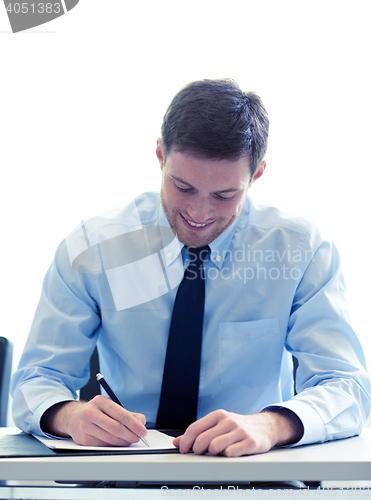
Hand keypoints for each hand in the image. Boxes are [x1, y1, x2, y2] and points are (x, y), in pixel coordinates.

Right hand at [40, 396, 146, 446]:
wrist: (73, 417)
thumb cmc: (97, 411)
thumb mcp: (111, 407)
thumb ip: (128, 414)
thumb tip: (141, 422)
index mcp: (100, 401)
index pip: (122, 415)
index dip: (134, 425)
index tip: (143, 430)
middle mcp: (90, 412)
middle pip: (116, 428)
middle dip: (130, 435)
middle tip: (138, 438)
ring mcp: (85, 426)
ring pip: (110, 439)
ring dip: (124, 442)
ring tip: (129, 440)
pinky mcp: (82, 439)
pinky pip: (103, 445)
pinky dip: (114, 446)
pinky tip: (118, 442)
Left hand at [173, 409, 302, 456]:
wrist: (265, 426)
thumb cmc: (238, 427)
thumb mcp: (217, 425)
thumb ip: (198, 432)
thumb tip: (176, 441)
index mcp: (218, 415)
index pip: (195, 428)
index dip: (185, 442)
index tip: (183, 450)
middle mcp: (228, 421)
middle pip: (203, 439)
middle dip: (197, 450)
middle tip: (199, 453)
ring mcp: (240, 431)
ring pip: (215, 447)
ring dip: (212, 454)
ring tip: (216, 453)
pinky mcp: (250, 442)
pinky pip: (231, 453)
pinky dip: (227, 456)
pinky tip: (229, 454)